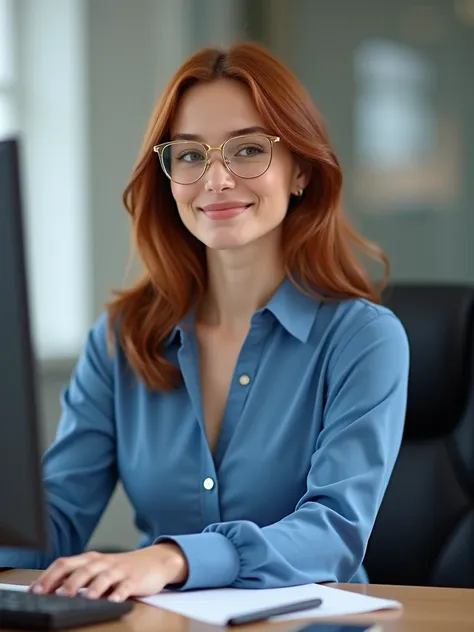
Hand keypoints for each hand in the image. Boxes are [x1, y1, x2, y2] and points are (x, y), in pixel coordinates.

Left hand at [29, 543, 187, 601]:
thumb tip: (49, 591)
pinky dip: (119, 592)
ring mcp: (120, 570)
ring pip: (103, 576)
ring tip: (85, 598)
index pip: (65, 564)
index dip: (49, 576)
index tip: (35, 590)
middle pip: (83, 569)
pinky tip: (114, 600)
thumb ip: (78, 577)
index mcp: (90, 559)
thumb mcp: (99, 568)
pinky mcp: (135, 579)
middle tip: (55, 595)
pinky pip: (126, 585)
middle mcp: (103, 562)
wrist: (155, 561)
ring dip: (93, 587)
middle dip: (68, 583)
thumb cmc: (121, 568)